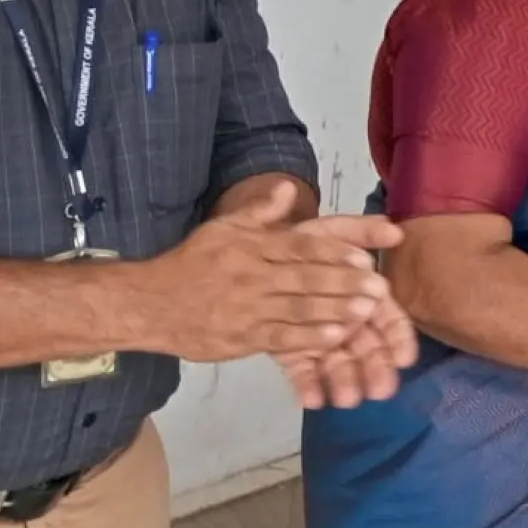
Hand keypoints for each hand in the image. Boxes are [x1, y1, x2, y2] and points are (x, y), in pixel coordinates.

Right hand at [136, 180, 386, 362]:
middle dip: (344, 284)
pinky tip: (334, 339)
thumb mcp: (222, 229)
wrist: (148, 304)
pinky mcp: (241, 338)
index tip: (366, 256)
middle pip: (305, 278)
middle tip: (379, 288)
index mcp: (251, 247)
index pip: (299, 246)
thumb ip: (259, 212)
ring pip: (297, 309)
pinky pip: (280, 338)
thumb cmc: (191, 264)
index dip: (334, 252)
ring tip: (367, 313)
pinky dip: (308, 339)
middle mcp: (252, 276)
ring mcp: (247, 309)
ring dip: (334, 311)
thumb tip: (289, 188)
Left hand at [273, 213, 417, 409]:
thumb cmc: (299, 247)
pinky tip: (311, 401)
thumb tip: (396, 232)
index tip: (405, 358)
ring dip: (344, 381)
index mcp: (363, 295)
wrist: (252, 262)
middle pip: (367, 346)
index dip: (398, 338)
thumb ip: (362, 231)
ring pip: (337, 362)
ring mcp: (320, 339)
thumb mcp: (331, 231)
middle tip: (382, 389)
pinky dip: (307, 385)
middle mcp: (346, 320)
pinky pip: (302, 371)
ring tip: (346, 399)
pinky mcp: (293, 353)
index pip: (388, 319)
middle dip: (376, 368)